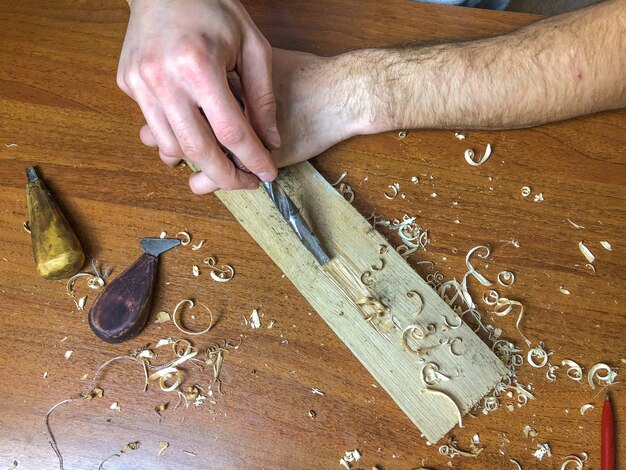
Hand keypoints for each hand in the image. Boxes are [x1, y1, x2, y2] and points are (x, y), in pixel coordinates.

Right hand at [117, 0, 279, 192]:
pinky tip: (197, 136)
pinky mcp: (128, 83)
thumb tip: (271, 141)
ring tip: (223, 162)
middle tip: (245, 183)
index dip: (253, 159)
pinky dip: (177, 140)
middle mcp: (164, 79)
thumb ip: (263, 97)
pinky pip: (154, 128)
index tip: (267, 174)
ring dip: (199, 162)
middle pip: (198, 150)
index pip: (231, 132)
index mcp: (199, 67)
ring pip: (171, 147)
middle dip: (225, 176)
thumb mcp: (253, 47)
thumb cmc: (213, 8)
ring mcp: (140, 83)